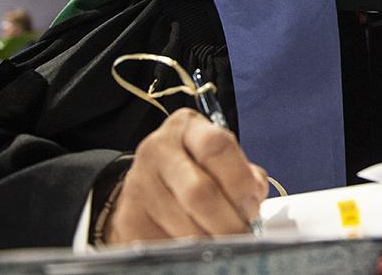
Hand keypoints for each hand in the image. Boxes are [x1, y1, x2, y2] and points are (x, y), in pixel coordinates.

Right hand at [104, 108, 267, 242]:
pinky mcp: (129, 217)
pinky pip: (166, 244)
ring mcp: (139, 183)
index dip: (240, 181)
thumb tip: (252, 198)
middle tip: (241, 233)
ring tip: (220, 239)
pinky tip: (195, 245)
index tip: (252, 206)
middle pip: (200, 192)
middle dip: (229, 221)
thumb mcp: (221, 161)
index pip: (216, 146)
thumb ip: (244, 174)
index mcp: (187, 127)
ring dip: (211, 240)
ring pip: (186, 225)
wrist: (149, 189)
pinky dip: (188, 252)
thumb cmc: (194, 172)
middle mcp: (157, 149)